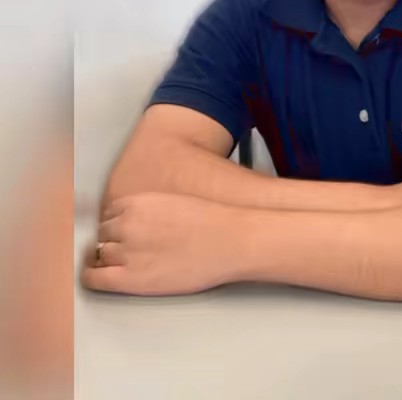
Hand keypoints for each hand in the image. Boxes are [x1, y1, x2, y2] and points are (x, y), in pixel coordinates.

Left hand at [81, 193, 242, 295]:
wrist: (230, 241)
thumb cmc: (211, 221)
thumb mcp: (174, 202)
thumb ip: (148, 210)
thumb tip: (134, 222)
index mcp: (137, 202)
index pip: (109, 213)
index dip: (117, 224)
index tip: (124, 232)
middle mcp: (125, 224)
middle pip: (103, 234)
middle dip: (112, 241)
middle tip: (129, 250)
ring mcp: (126, 251)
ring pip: (100, 254)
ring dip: (107, 258)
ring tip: (124, 264)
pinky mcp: (130, 278)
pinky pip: (94, 278)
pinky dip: (91, 277)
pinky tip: (97, 277)